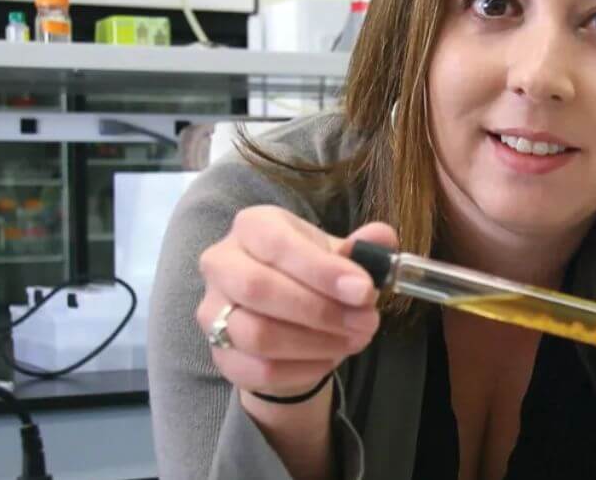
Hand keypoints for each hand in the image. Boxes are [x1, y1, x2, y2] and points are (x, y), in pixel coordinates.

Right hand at [196, 206, 395, 397]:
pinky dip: (303, 369)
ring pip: (257, 334)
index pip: (278, 244)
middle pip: (258, 288)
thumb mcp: (338, 254)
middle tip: (365, 321)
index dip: (322, 270)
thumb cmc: (310, 275)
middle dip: (320, 310)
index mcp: (252, 226)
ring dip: (315, 342)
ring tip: (354, 339)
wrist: (286, 317)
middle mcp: (222, 263)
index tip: (364, 291)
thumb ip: (363, 246)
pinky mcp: (221, 355)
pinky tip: (331, 359)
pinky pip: (259, 370)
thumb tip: (382, 237)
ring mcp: (212, 311)